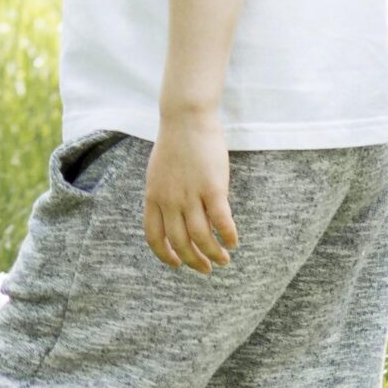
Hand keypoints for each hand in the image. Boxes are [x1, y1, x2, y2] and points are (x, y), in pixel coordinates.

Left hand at [144, 113, 238, 270]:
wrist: (185, 119)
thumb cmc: (174, 145)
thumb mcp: (158, 174)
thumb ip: (163, 196)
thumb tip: (173, 218)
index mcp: (153, 196)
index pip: (154, 236)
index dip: (165, 255)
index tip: (177, 264)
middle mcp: (169, 200)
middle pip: (180, 242)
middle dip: (194, 261)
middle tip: (207, 268)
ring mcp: (190, 195)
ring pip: (201, 237)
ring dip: (214, 253)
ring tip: (224, 259)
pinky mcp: (213, 188)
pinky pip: (221, 221)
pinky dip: (228, 236)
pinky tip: (234, 242)